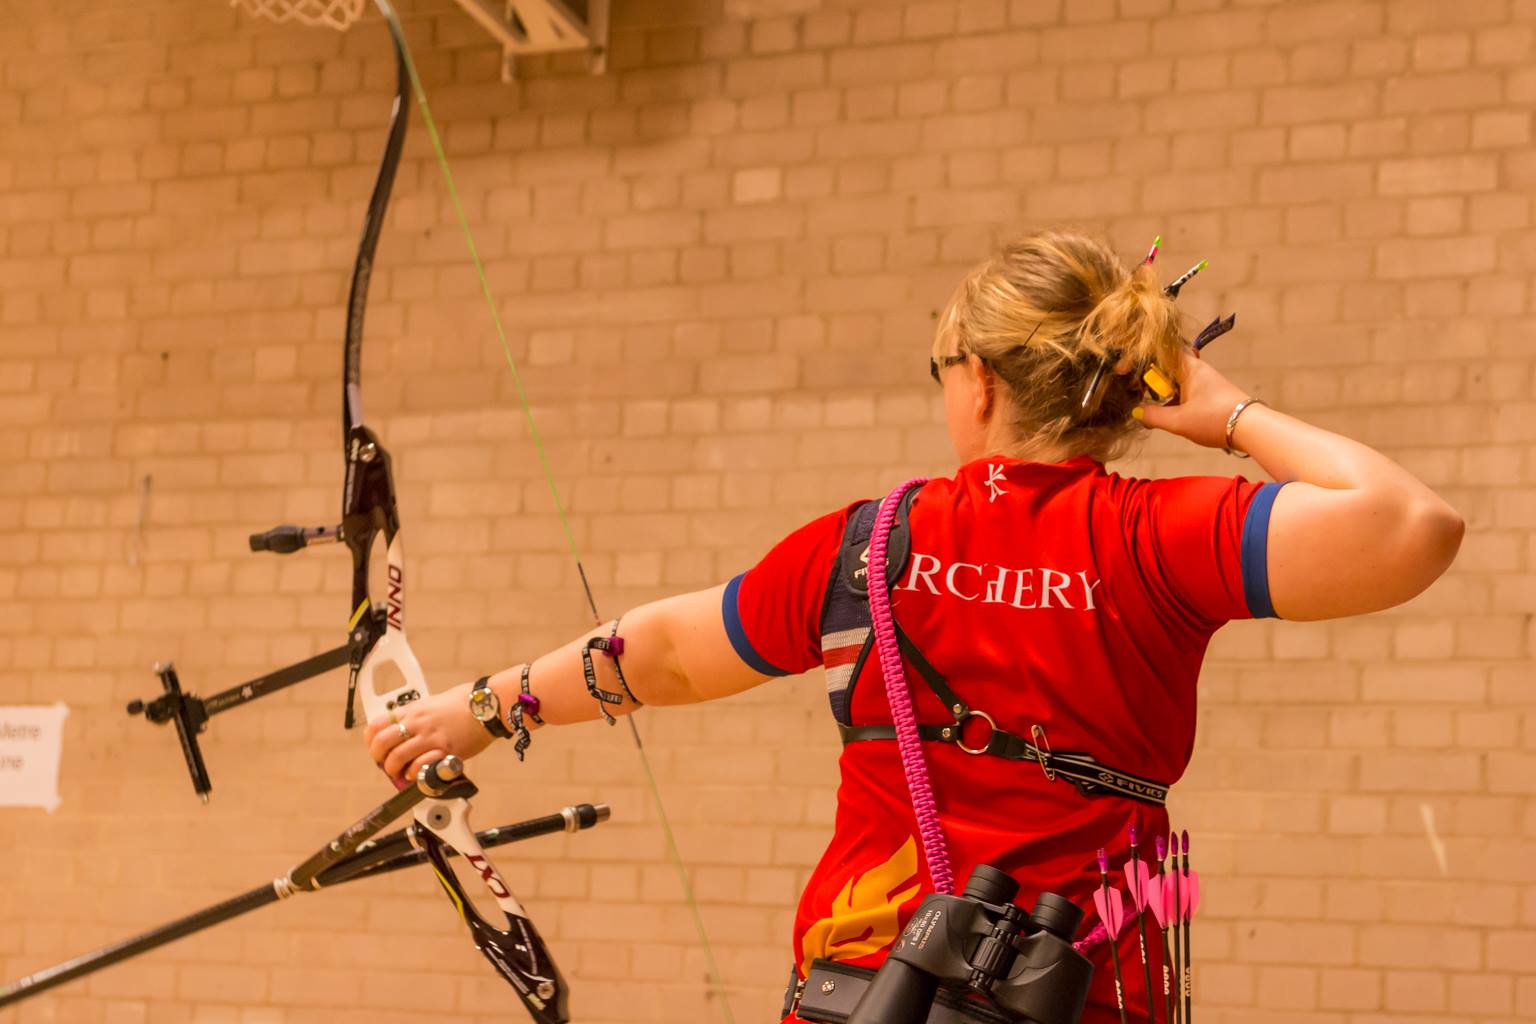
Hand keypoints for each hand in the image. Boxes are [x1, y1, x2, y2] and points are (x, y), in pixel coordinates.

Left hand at [364, 681, 495, 784]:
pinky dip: (413, 774)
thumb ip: (416, 716)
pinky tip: (416, 773)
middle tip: (385, 764)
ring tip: (400, 773)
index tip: (376, 748)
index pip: (377, 725)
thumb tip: (404, 731)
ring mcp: (430, 737)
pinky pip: (419, 766)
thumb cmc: (464, 703)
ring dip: (393, 770)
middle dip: (378, 758)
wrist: (487, 706)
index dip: (371, 741)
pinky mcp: (444, 751)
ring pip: (396, 757)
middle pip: (381, 743)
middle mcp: (417, 723)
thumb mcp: (432, 703)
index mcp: (412, 710)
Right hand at [1133, 347, 1248, 448]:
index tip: (1125, 369)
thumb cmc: (1214, 419)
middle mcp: (1196, 369)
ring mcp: (1204, 381)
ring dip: (1161, 391)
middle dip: (1148, 378)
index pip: (1160, 350)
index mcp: (1188, 368)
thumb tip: (1136, 412)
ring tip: (1150, 406)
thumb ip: (1153, 416)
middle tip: (1135, 391)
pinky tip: (1168, 413)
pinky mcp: (1209, 393)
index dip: (1140, 357)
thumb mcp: (1178, 421)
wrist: (1251, 427)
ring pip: (1174, 379)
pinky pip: (1184, 390)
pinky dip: (1173, 398)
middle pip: (1165, 365)